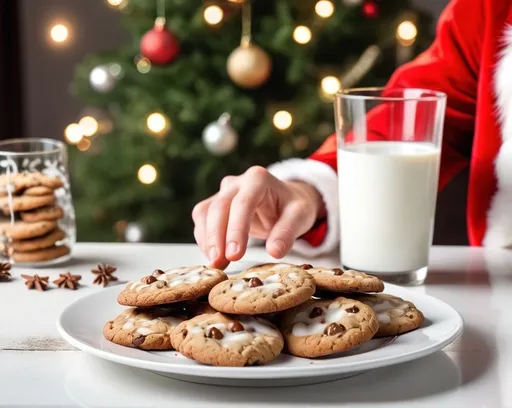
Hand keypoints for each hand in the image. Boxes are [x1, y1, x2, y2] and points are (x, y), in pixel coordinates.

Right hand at [192, 166, 324, 268]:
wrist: (284, 200)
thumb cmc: (292, 206)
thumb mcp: (299, 216)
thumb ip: (287, 233)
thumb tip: (274, 252)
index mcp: (258, 179)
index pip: (243, 203)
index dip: (236, 229)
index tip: (235, 255)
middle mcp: (236, 182)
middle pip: (219, 207)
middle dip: (217, 237)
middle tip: (220, 263)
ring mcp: (222, 192)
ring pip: (205, 213)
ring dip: (207, 240)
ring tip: (216, 264)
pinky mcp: (214, 204)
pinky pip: (202, 220)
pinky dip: (205, 239)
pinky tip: (215, 257)